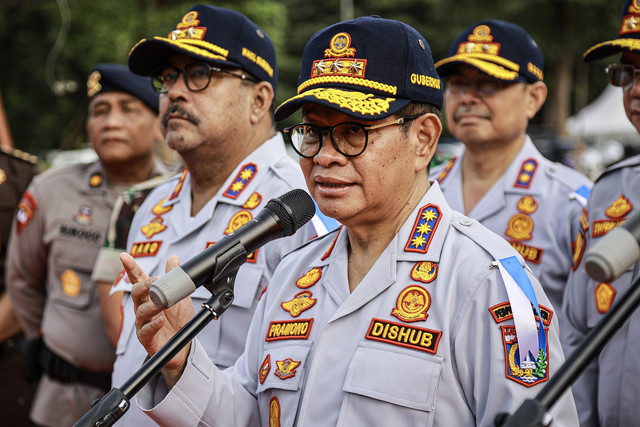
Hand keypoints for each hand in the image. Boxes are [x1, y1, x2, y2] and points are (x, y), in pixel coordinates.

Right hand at [120, 253, 194, 388]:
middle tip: (157, 280)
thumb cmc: (178, 319)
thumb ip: (174, 278)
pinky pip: (146, 331)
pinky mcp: (146, 338)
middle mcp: (142, 308)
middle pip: (137, 293)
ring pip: (142, 311)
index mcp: (149, 296)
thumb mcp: (180, 296)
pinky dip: (153, 325)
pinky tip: (160, 321)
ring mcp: (143, 323)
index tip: (124, 256)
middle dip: (145, 285)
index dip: (131, 267)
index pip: (138, 279)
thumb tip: (173, 258)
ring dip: (153, 305)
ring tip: (163, 303)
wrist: (183, 345)